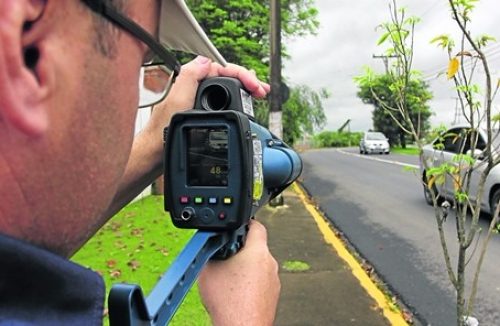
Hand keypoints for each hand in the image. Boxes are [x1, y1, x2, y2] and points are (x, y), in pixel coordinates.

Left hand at [145, 56, 269, 133]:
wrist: (156, 154)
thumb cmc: (162, 134)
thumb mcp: (177, 103)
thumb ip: (190, 78)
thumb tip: (206, 60)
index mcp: (189, 81)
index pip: (221, 69)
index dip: (241, 75)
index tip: (254, 86)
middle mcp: (193, 88)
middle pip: (226, 77)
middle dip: (247, 81)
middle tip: (262, 91)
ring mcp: (197, 99)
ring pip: (225, 88)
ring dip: (244, 89)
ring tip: (258, 94)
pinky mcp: (200, 111)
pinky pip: (222, 100)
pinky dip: (236, 99)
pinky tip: (244, 103)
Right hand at [198, 221, 279, 325]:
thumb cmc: (229, 303)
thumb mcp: (209, 270)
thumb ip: (212, 251)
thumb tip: (209, 245)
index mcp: (258, 252)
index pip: (257, 226)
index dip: (245, 223)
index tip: (238, 225)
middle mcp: (270, 264)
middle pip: (256, 248)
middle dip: (240, 250)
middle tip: (225, 257)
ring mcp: (273, 281)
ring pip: (258, 266)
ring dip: (245, 268)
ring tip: (228, 279)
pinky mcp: (272, 295)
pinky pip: (260, 281)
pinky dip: (250, 283)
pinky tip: (236, 292)